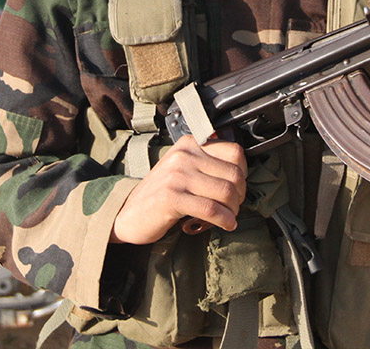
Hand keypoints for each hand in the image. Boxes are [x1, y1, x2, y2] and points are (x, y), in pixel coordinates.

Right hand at [110, 136, 246, 244]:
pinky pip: (211, 209)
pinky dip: (224, 219)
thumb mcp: (182, 169)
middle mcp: (184, 155)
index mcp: (189, 144)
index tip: (238, 188)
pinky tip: (225, 224)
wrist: (127, 213)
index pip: (233, 151)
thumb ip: (206, 165)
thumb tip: (240, 175)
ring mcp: (177, 175)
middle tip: (234, 207)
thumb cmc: (159, 194)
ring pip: (225, 191)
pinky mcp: (172, 197)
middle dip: (240, 195)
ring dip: (233, 209)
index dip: (243, 173)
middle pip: (233, 173)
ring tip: (229, 217)